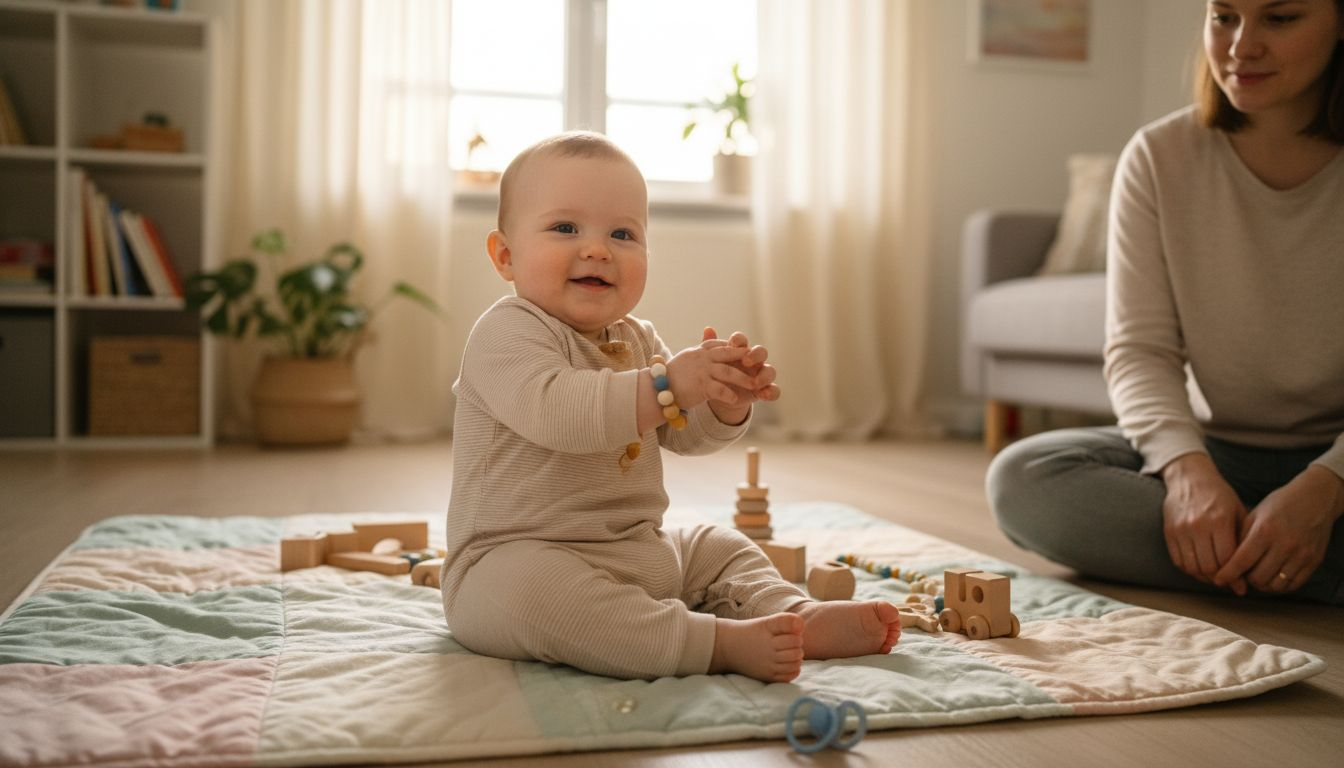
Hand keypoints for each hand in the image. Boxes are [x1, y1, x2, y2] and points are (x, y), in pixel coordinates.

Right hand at [662, 337, 756, 410]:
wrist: (655, 391)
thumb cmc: (670, 378)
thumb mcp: (686, 359)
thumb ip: (698, 352)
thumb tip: (706, 347)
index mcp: (699, 351)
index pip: (720, 344)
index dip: (734, 347)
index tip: (745, 351)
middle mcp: (702, 358)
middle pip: (729, 354)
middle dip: (744, 358)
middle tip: (757, 364)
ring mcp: (702, 371)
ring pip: (728, 372)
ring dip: (743, 378)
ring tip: (755, 386)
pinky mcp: (701, 386)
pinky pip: (720, 389)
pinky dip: (729, 394)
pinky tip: (737, 401)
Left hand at [698, 327, 779, 423]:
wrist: (719, 396)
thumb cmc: (717, 374)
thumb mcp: (712, 363)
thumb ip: (711, 348)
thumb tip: (708, 329)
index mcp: (739, 351)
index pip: (742, 341)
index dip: (739, 340)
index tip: (732, 344)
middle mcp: (753, 361)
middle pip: (761, 352)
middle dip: (756, 355)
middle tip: (746, 361)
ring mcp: (760, 376)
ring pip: (770, 371)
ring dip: (764, 376)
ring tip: (755, 383)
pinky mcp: (764, 390)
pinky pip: (774, 390)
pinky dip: (771, 392)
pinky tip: (764, 395)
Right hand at [1160, 453, 1247, 592]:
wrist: (1190, 477)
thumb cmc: (1219, 495)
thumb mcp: (1238, 511)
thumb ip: (1242, 539)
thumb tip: (1247, 570)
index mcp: (1219, 520)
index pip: (1227, 559)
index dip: (1235, 576)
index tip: (1240, 586)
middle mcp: (1198, 526)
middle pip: (1209, 567)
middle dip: (1220, 579)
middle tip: (1227, 583)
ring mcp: (1181, 529)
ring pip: (1192, 567)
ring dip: (1204, 577)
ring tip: (1213, 577)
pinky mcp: (1169, 532)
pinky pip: (1178, 561)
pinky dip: (1190, 569)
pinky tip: (1199, 568)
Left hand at [1214, 465, 1343, 594]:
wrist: (1316, 498)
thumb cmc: (1280, 504)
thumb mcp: (1255, 514)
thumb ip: (1241, 537)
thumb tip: (1226, 561)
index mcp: (1265, 531)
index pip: (1241, 561)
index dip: (1227, 574)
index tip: (1218, 580)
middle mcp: (1285, 545)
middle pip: (1258, 578)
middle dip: (1245, 579)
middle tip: (1241, 574)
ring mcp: (1302, 555)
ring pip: (1275, 585)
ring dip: (1262, 585)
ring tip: (1257, 576)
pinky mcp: (1314, 561)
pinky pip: (1293, 585)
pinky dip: (1280, 586)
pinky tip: (1273, 578)